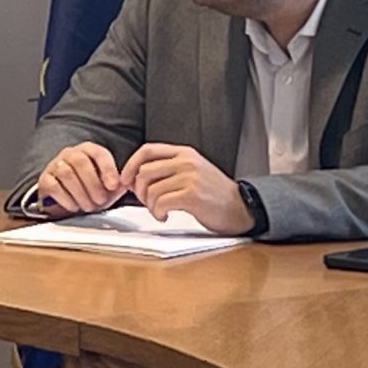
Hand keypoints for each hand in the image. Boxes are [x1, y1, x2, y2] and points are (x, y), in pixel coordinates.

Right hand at [35, 141, 124, 214]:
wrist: (67, 195)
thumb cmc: (90, 188)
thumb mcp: (107, 186)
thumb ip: (118, 184)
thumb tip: (128, 184)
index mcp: (89, 151)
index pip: (98, 153)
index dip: (108, 169)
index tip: (114, 186)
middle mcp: (70, 154)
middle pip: (80, 161)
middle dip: (92, 184)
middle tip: (100, 200)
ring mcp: (55, 165)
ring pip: (66, 173)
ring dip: (80, 193)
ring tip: (88, 206)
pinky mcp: (45, 179)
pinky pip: (53, 185)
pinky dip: (65, 198)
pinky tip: (74, 206)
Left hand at [120, 142, 253, 233]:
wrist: (241, 208)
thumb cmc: (213, 194)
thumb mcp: (193, 171)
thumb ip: (169, 169)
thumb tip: (135, 177)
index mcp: (185, 153)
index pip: (147, 150)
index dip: (130, 165)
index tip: (125, 181)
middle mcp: (187, 162)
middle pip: (144, 171)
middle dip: (139, 190)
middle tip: (146, 202)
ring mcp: (190, 178)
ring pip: (151, 189)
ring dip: (149, 205)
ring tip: (159, 211)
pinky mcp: (192, 196)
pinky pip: (161, 203)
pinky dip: (157, 213)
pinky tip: (165, 216)